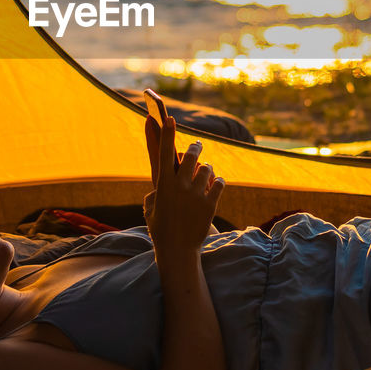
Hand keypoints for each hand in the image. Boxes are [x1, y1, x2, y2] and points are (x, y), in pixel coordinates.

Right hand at [143, 115, 224, 261]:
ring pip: (207, 169)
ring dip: (207, 170)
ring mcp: (196, 195)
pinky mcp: (210, 204)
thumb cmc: (161, 228)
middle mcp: (180, 186)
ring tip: (205, 176)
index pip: (165, 152)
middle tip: (197, 146)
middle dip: (196, 149)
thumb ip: (158, 188)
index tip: (169, 118)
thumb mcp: (151, 206)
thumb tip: (167, 176)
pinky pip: (219, 183)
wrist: (177, 251)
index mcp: (163, 184)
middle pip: (192, 156)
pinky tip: (215, 186)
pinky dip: (217, 182)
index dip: (167, 133)